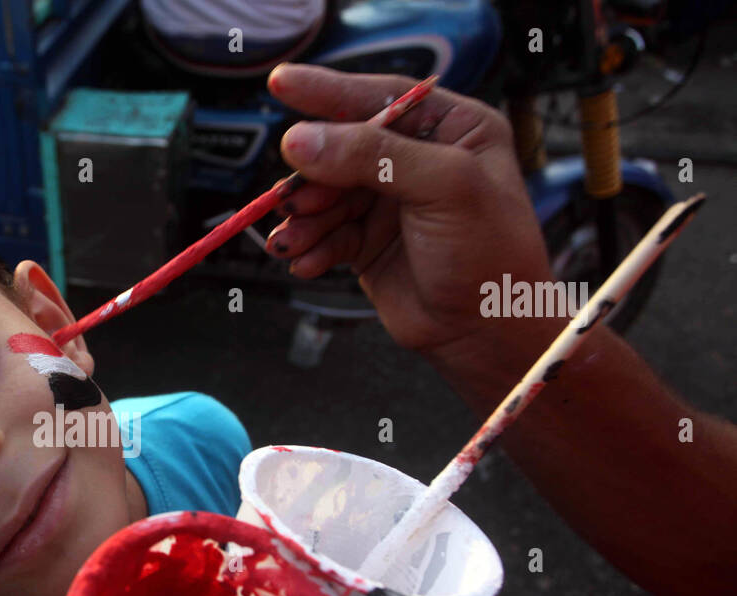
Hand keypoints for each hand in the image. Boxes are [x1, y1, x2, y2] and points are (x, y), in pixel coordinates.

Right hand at [265, 64, 553, 354]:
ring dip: (304, 220)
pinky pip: (324, 235)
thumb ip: (373, 158)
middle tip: (293, 201)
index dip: (329, 92)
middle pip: (341, 150)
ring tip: (293, 243)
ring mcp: (389, 204)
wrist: (486, 335)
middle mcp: (417, 162)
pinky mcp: (368, 244)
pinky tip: (306, 262)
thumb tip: (300, 140)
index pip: (381, 98)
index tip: (281, 84)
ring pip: (325, 196)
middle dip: (312, 177)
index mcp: (451, 130)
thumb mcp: (443, 188)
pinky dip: (310, 248)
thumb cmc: (490, 256)